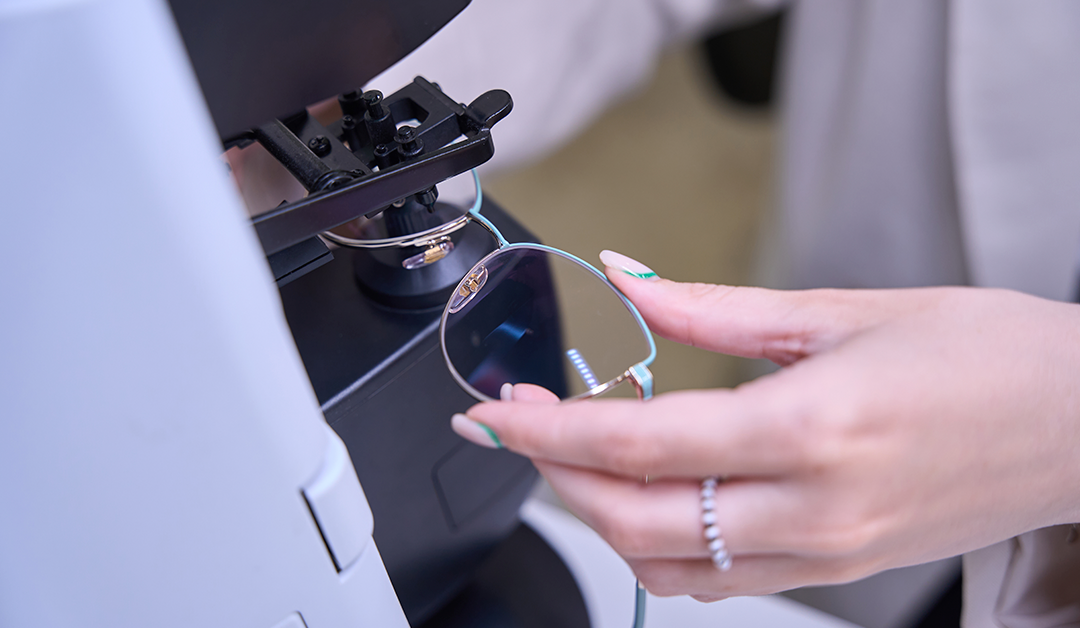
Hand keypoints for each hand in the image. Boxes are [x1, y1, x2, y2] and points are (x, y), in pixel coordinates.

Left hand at [451, 254, 1079, 599]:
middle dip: (553, 474)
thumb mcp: (844, 309)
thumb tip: (628, 281)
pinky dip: (657, 546)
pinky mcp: (837, 568)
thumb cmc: (985, 354)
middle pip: (634, 517)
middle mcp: (813, 507)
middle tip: (518, 425)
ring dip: (598, 514)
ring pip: (667, 564)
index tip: (495, 412)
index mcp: (812, 427)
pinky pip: (718, 581)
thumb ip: (715, 306)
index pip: (640, 444)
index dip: (548, 430)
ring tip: (570, 457)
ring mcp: (825, 552)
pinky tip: (643, 500)